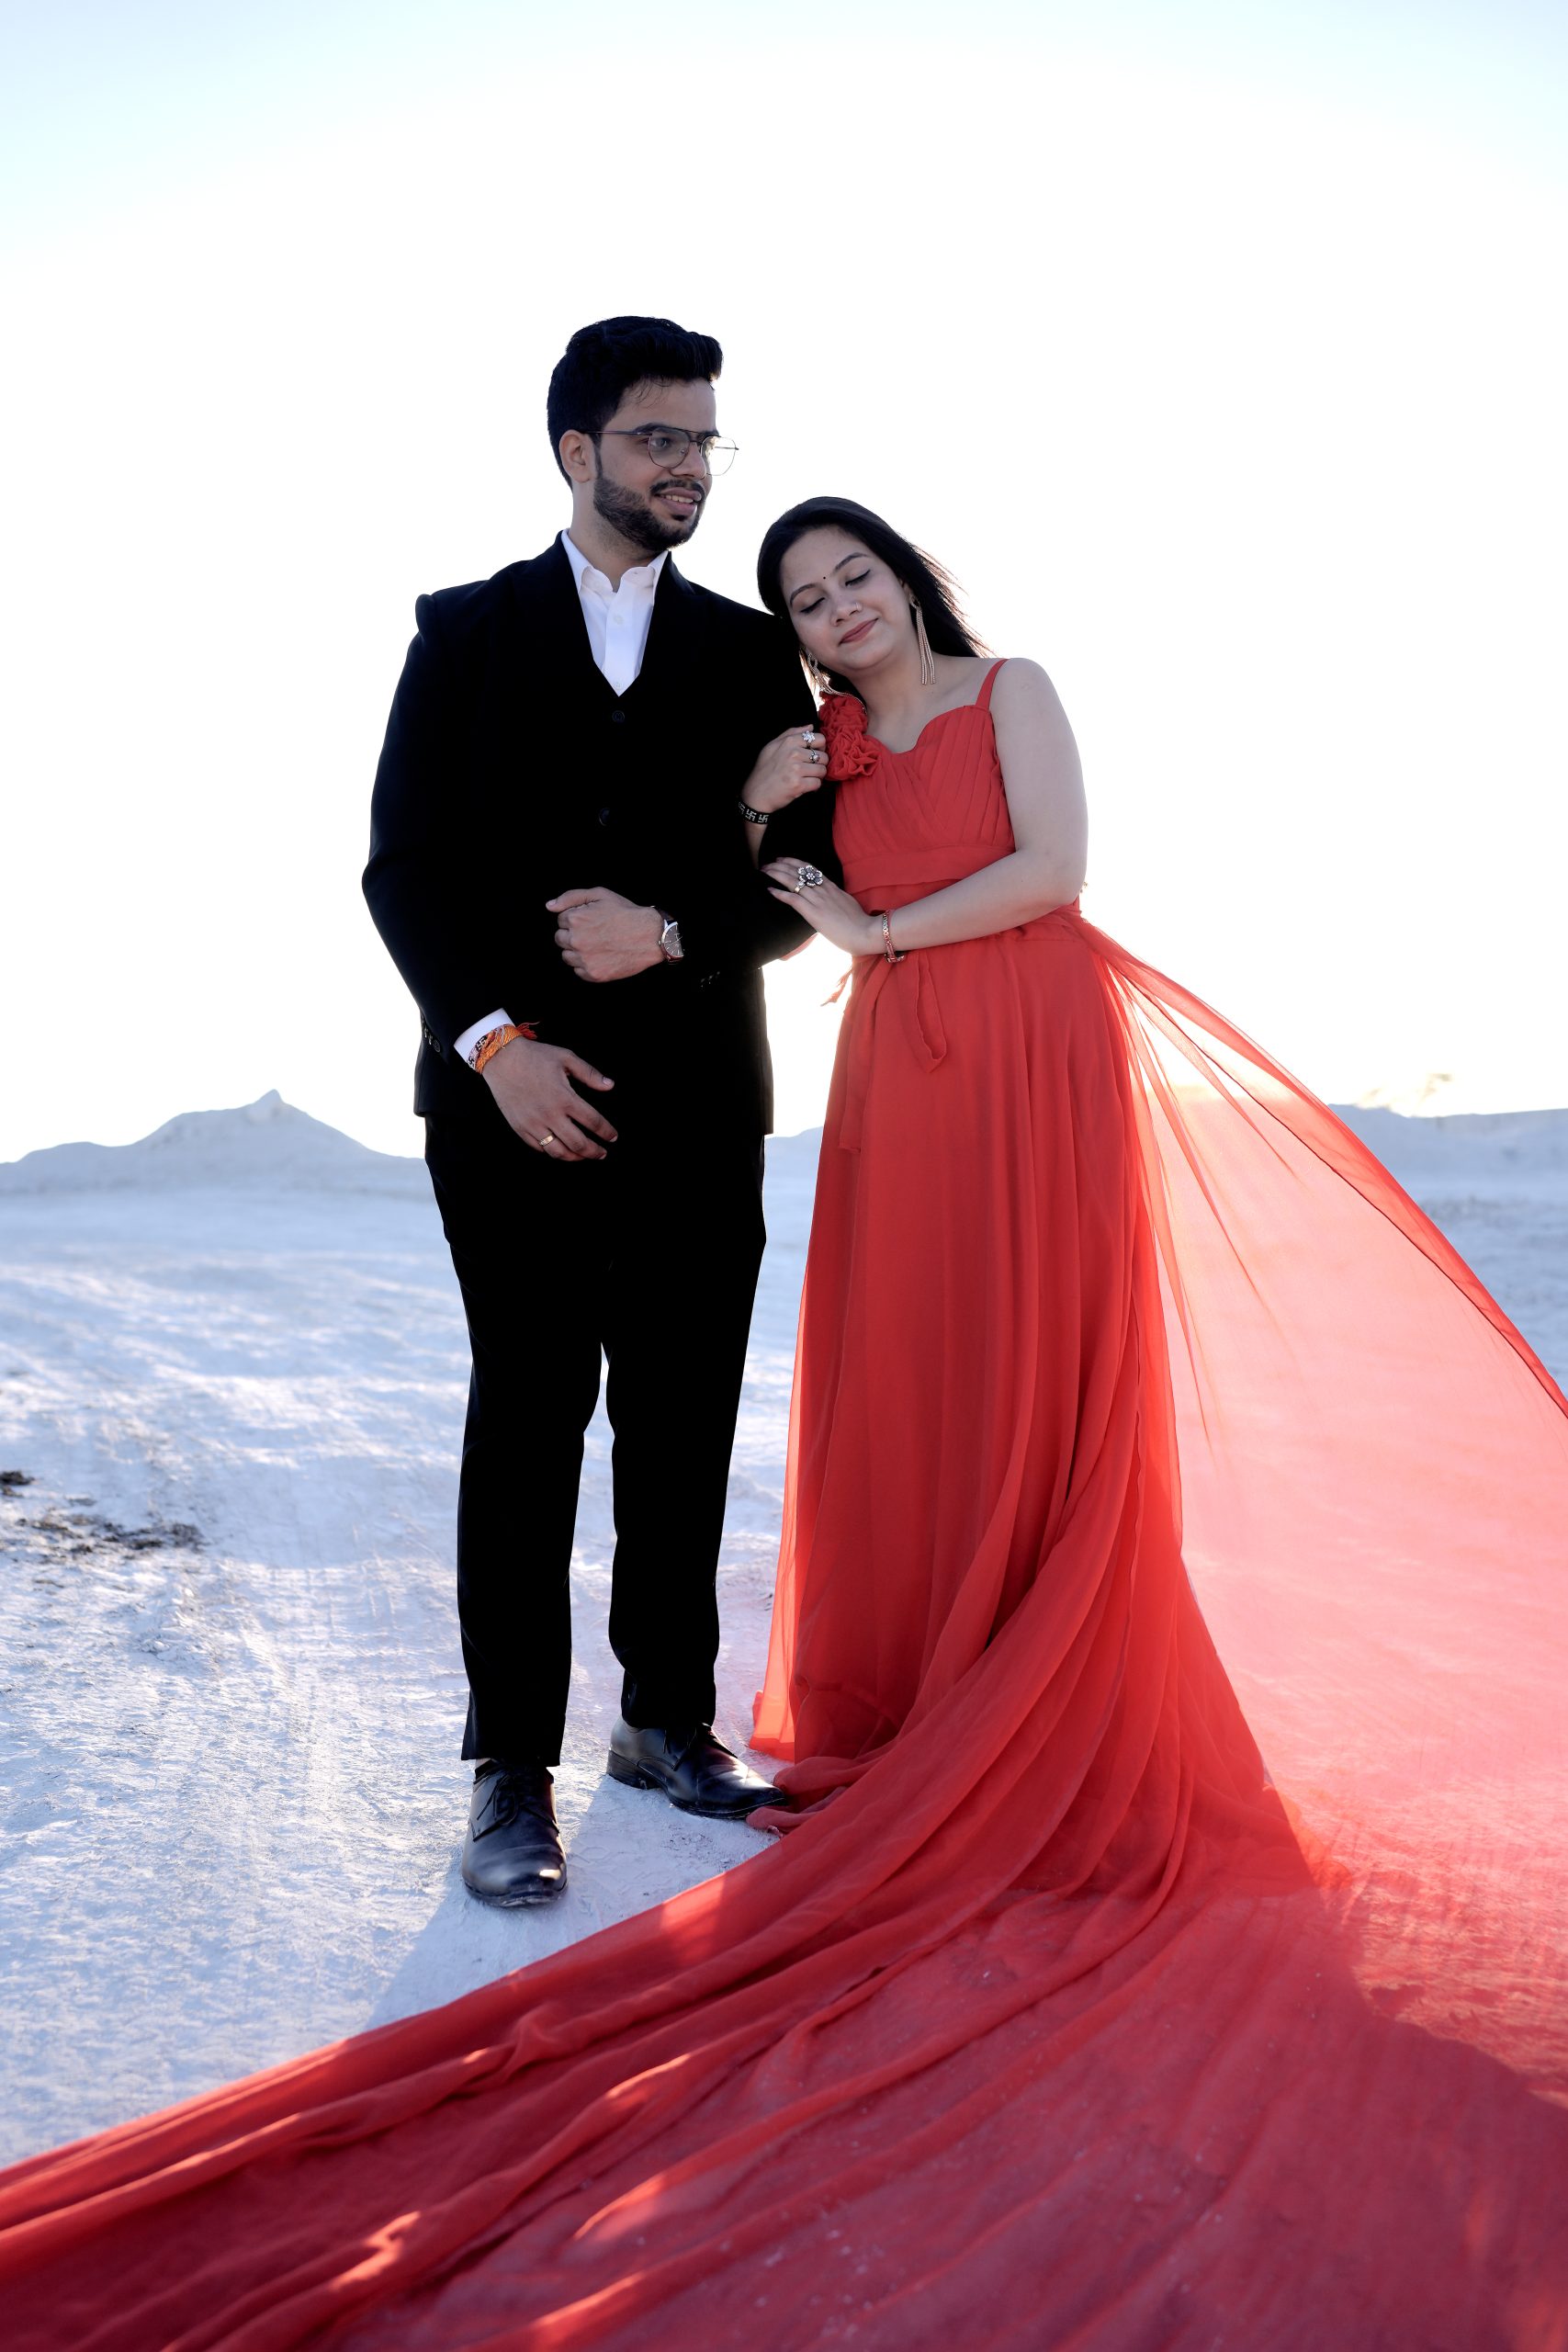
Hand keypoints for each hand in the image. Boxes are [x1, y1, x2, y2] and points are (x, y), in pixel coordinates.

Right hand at [482, 1036, 616, 1160]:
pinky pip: (539, 1148)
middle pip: (578, 1144)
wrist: (501, 1058)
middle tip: (602, 1154)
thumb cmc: (535, 1056)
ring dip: (575, 1158)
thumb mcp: (566, 1057)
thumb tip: (610, 1086)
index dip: (606, 1132)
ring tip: (583, 1156)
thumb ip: (589, 1073)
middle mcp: (550, 1115)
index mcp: (565, 1098)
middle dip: (594, 1152)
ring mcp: (533, 1124)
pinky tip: (561, 1149)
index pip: (593, 1122)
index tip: (613, 1137)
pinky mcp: (520, 1128)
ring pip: (558, 1152)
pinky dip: (553, 1152)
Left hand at [548, 888, 663, 981]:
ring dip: (577, 951)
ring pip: (567, 956)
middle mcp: (576, 940)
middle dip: (573, 934)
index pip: (561, 920)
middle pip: (560, 939)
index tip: (592, 920)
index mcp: (575, 919)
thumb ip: (570, 897)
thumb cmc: (625, 913)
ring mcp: (584, 959)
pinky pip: (578, 971)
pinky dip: (586, 965)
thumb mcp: (599, 895)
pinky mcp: (593, 974)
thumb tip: (549, 907)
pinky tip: (601, 955)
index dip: (577, 918)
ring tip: (598, 944)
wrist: (650, 936)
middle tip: (594, 932)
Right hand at [741, 724, 827, 814]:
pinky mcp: (798, 785)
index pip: (820, 739)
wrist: (756, 793)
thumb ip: (792, 733)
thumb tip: (811, 727)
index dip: (820, 748)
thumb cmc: (764, 769)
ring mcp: (796, 770)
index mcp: (789, 742)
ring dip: (817, 776)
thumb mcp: (773, 745)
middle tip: (810, 769)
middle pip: (824, 756)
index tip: (814, 754)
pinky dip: (814, 787)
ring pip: (822, 770)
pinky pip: (818, 783)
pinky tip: (806, 786)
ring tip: (808, 777)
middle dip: (820, 764)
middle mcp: (793, 754)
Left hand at [763, 860, 879, 957]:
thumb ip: (836, 900)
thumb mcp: (847, 904)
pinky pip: (793, 899)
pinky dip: (779, 893)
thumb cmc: (859, 923)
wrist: (864, 932)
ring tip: (764, 871)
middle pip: (799, 872)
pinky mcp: (813, 913)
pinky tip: (770, 890)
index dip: (795, 862)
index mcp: (832, 887)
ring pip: (793, 882)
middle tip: (768, 863)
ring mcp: (818, 900)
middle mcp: (823, 890)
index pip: (811, 869)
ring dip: (776, 875)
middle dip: (781, 865)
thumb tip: (830, 901)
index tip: (784, 859)